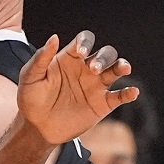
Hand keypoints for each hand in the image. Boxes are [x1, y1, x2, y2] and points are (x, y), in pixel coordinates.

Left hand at [17, 30, 136, 144]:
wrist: (36, 127)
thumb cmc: (31, 99)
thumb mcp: (30, 77)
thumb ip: (41, 58)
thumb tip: (55, 37)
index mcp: (70, 58)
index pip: (84, 41)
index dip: (86, 41)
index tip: (81, 51)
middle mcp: (86, 69)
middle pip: (105, 53)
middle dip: (103, 57)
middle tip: (93, 69)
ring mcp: (96, 86)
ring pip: (116, 69)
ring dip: (121, 66)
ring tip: (122, 69)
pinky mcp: (102, 104)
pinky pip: (120, 96)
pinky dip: (129, 93)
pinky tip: (133, 92)